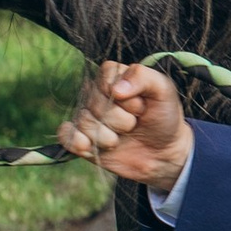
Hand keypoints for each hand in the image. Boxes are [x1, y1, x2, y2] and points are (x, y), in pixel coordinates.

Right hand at [57, 59, 191, 190]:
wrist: (162, 153)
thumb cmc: (163, 117)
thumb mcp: (164, 91)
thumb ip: (143, 78)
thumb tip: (115, 89)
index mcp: (113, 77)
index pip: (105, 78)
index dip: (126, 97)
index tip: (142, 107)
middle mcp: (96, 94)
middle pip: (95, 103)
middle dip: (121, 120)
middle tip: (134, 124)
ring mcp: (87, 116)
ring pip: (84, 122)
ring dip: (108, 137)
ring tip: (122, 139)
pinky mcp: (80, 138)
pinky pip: (66, 136)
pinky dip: (78, 143)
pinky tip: (90, 147)